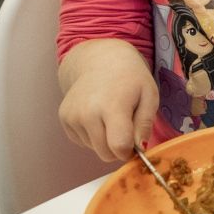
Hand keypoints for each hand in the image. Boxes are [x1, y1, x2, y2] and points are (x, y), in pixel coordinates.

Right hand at [58, 47, 157, 162]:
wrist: (100, 60)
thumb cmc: (131, 78)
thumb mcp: (149, 96)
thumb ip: (145, 124)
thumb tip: (140, 148)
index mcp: (112, 106)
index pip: (119, 147)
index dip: (130, 151)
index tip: (136, 143)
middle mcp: (87, 113)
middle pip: (106, 154)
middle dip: (119, 148)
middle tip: (127, 128)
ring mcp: (72, 116)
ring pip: (94, 149)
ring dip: (106, 140)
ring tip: (111, 115)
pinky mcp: (64, 118)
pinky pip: (83, 141)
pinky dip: (93, 134)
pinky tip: (99, 115)